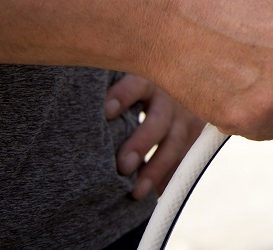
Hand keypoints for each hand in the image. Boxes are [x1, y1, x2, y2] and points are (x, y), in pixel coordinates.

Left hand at [105, 74, 204, 199]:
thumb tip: (77, 112)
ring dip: (156, 169)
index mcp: (149, 80)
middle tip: (122, 166)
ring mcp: (187, 116)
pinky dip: (170, 177)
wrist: (183, 88)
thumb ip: (111, 95)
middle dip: (141, 144)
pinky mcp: (196, 134)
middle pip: (158, 120)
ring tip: (136, 192)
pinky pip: (185, 159)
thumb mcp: (132, 82)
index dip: (122, 97)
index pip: (135, 86)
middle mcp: (171, 97)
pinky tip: (155, 193)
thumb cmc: (139, 90)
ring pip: (175, 144)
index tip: (105, 112)